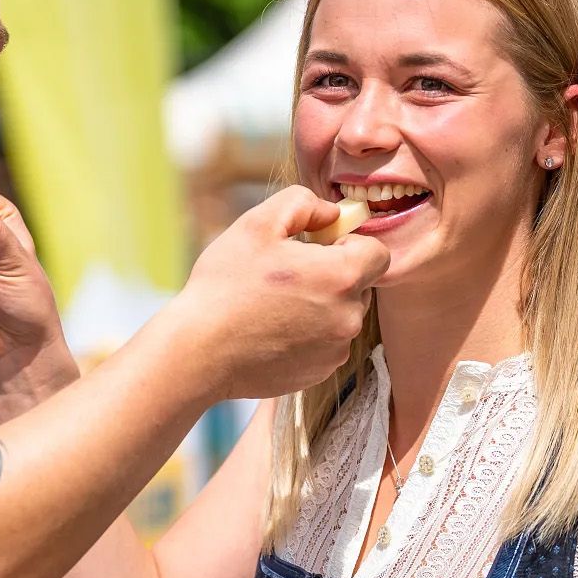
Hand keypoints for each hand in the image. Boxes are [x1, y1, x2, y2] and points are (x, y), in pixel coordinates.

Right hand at [167, 186, 387, 400]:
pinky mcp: (319, 373)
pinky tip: (271, 330)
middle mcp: (348, 317)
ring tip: (275, 305)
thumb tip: (331, 214)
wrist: (199, 351)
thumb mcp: (257, 224)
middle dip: (334, 275)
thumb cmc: (225, 286)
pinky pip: (326, 345)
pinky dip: (308, 336)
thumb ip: (303, 203)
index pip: (378, 253)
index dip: (349, 244)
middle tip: (288, 275)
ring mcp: (335, 350)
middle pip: (360, 286)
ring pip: (342, 316)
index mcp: (341, 277)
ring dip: (321, 306)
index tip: (316, 247)